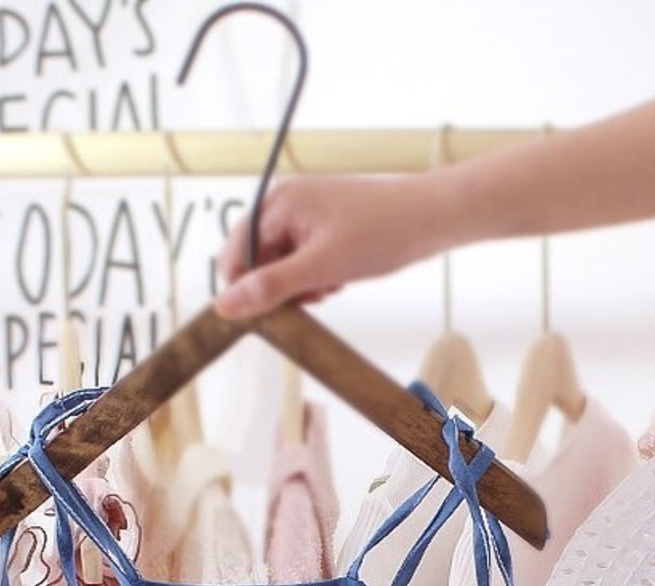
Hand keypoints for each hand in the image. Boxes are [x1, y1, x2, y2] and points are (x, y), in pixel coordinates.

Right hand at [215, 173, 450, 319]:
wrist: (431, 218)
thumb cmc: (379, 235)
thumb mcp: (320, 268)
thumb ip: (270, 288)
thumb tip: (223, 306)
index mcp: (275, 204)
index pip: (235, 256)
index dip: (249, 289)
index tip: (273, 314)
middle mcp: (284, 202)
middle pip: (258, 260)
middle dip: (281, 286)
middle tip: (313, 295)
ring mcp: (305, 212)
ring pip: (283, 263)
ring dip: (303, 284)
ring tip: (332, 284)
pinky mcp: (325, 224)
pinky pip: (305, 258)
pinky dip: (318, 276)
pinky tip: (340, 278)